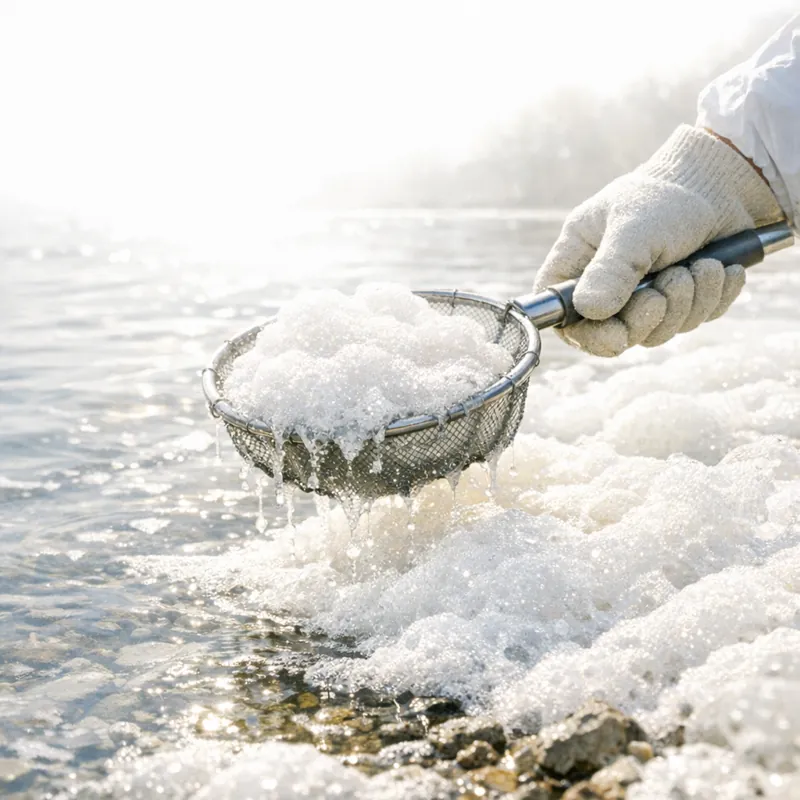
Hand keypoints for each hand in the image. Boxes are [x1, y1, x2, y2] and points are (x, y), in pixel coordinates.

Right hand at [533, 125, 783, 355]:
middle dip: (654, 313)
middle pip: (617, 334)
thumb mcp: (633, 230)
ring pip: (660, 331)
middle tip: (676, 279)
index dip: (590, 336)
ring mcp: (640, 299)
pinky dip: (713, 298)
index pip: (566, 319)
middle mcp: (603, 289)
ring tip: (704, 265)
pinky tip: (720, 269)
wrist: (717, 182)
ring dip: (690, 301)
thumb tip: (590, 310)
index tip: (619, 335)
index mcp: (575, 267)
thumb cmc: (663, 198)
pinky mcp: (677, 303)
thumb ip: (610, 270)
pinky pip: (694, 322)